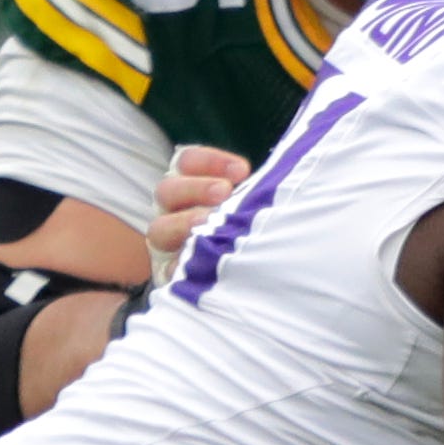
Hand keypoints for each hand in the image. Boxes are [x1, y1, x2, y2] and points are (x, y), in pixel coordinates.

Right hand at [145, 144, 249, 280]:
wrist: (262, 283)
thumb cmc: (260, 234)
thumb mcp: (260, 208)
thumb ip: (259, 193)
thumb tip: (284, 174)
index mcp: (193, 188)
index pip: (187, 162)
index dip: (209, 161)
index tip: (241, 170)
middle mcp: (175, 212)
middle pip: (167, 191)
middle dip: (195, 188)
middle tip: (224, 191)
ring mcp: (169, 243)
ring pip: (159, 228)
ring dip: (183, 223)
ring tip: (209, 225)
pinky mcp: (171, 274)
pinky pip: (167, 268)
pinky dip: (180, 264)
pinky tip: (201, 264)